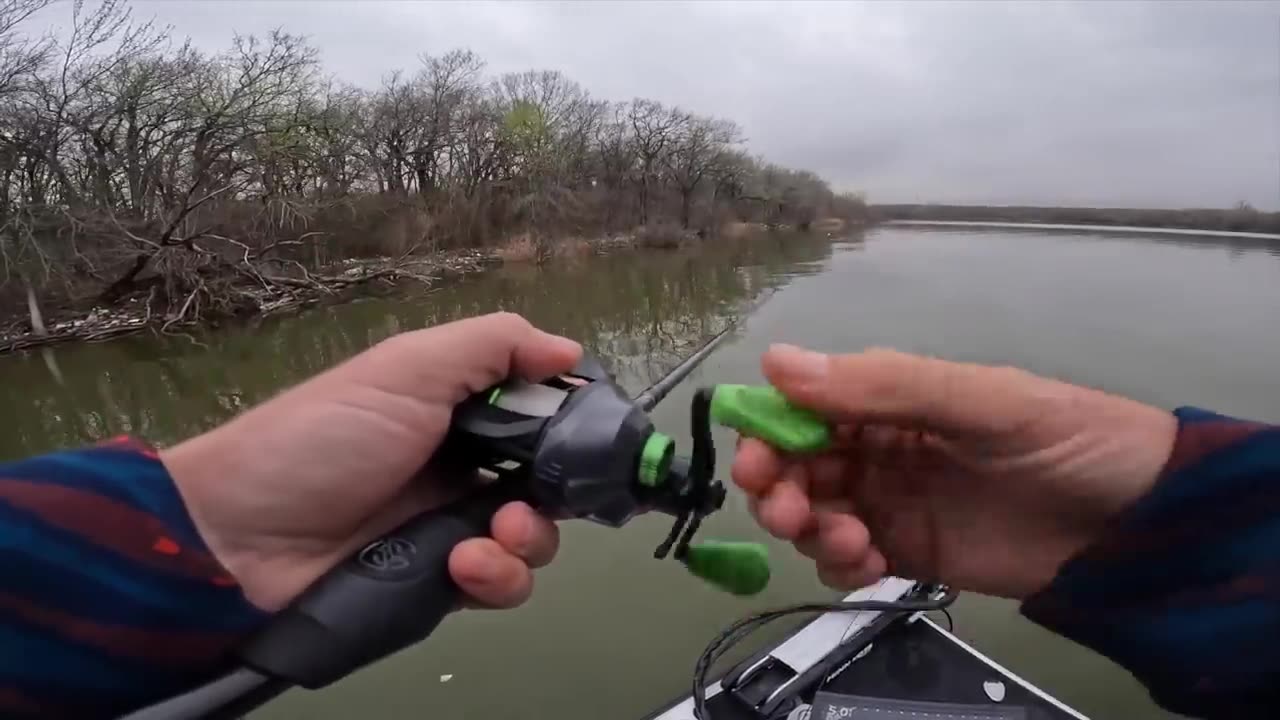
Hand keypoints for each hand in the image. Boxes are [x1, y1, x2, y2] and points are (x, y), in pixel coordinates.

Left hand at [161, 312, 581, 610]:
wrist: (238, 536)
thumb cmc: (324, 437)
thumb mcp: (406, 369)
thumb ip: (492, 346)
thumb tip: (571, 350)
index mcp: (456, 410)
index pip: (537, 417)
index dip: (568, 429)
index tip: (590, 440)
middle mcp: (461, 467)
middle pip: (546, 483)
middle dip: (556, 494)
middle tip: (526, 501)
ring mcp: (450, 528)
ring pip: (531, 539)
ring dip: (527, 541)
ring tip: (488, 538)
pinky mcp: (437, 584)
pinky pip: (497, 586)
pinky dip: (494, 578)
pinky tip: (461, 566)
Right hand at [733, 345, 1177, 598]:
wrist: (1140, 524)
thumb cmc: (1067, 438)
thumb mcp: (978, 400)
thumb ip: (881, 385)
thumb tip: (775, 361)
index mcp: (891, 396)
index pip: (805, 405)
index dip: (769, 429)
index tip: (755, 458)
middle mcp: (880, 445)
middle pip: (796, 464)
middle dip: (778, 487)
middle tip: (786, 509)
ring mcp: (892, 501)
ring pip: (813, 513)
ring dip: (809, 528)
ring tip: (849, 542)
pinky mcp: (909, 553)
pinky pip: (847, 559)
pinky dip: (839, 565)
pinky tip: (865, 563)